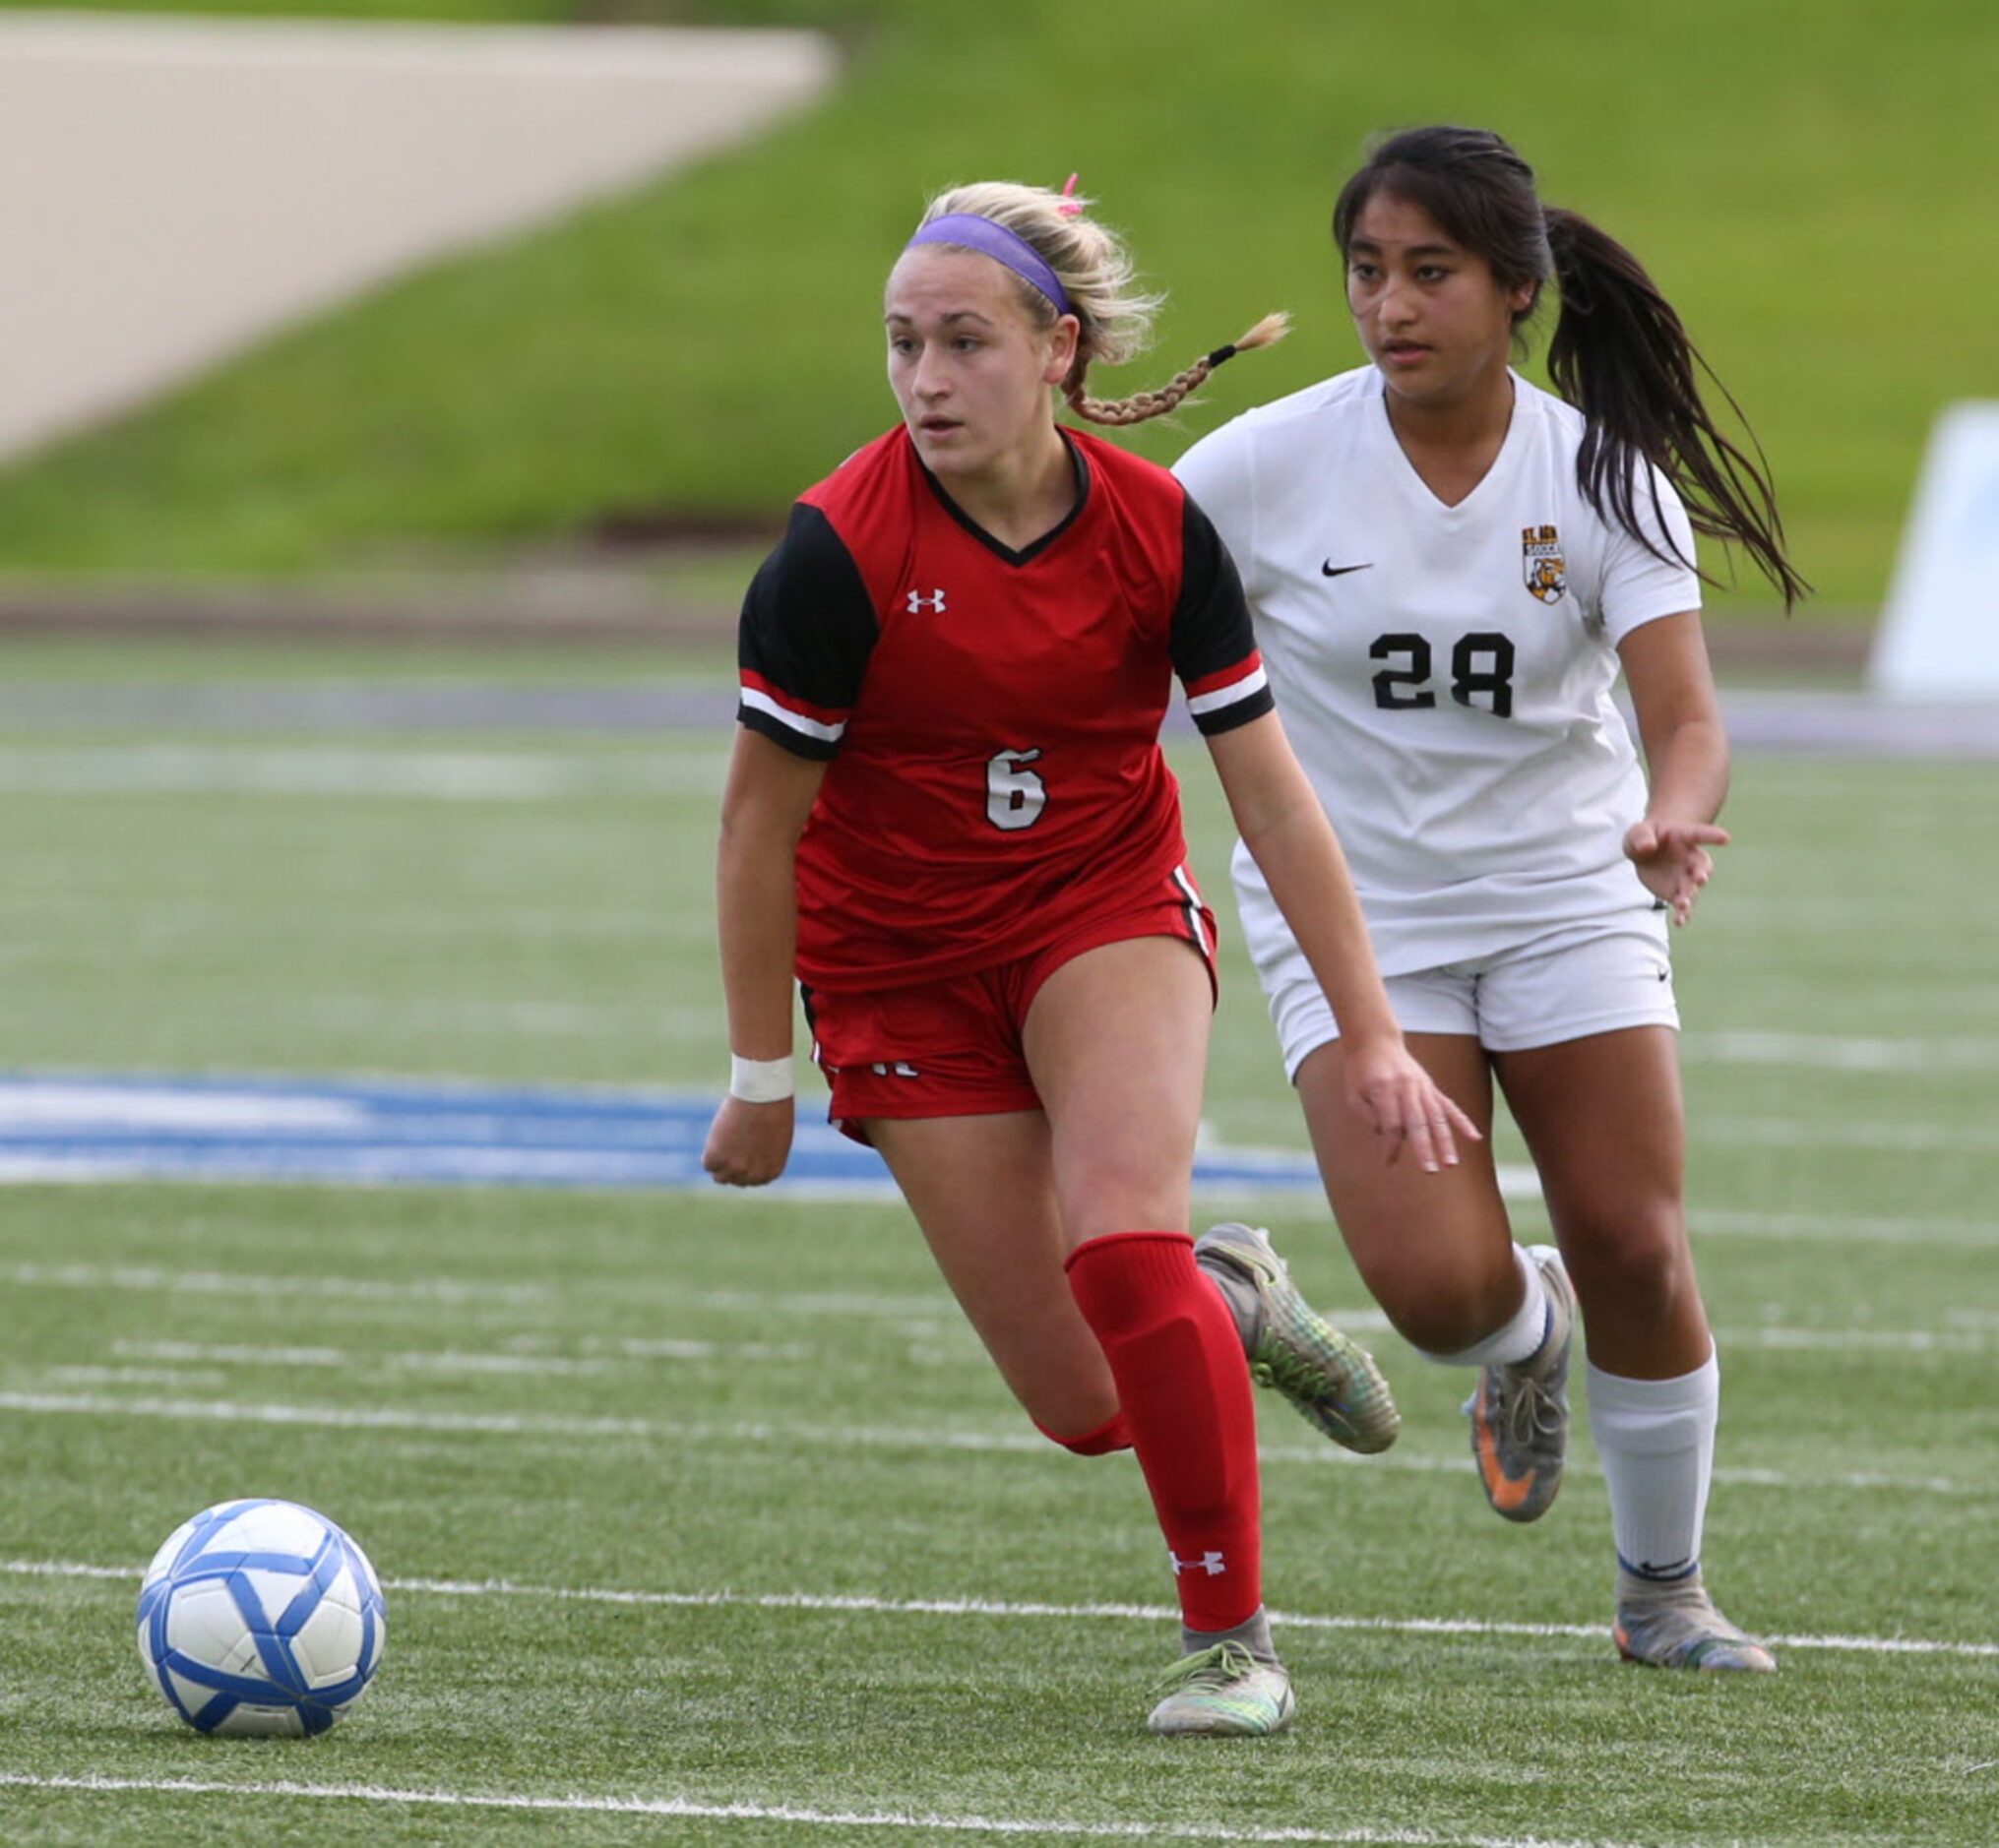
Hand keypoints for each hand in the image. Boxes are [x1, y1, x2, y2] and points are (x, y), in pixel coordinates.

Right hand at [702, 1094, 794, 1186]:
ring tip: (725, 1141)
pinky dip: (710, 1151)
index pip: (753, 1180)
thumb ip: (763, 1155)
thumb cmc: (772, 1108)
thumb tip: (749, 1162)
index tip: (742, 1152)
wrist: (762, 1094)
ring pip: (719, 1177)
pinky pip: (708, 1164)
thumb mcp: (775, 1138)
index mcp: (771, 1171)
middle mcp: (753, 1175)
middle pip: (736, 1180)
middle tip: (732, 1144)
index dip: (746, 1166)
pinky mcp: (717, 1158)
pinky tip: (719, 1135)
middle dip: (733, 1165)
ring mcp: (734, 1168)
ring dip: (720, 1162)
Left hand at [1343, 1038, 1482, 1173]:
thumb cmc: (1360, 1071)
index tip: (1389, 1164)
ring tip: (1451, 1163)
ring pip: (1436, 1117)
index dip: (1391, 1146)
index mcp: (1384, 1090)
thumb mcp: (1354, 1094)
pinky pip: (1449, 1106)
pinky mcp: (1431, 1087)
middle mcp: (1406, 1088)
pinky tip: (1475, 1138)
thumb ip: (1368, 1115)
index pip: (1391, 1124)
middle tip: (1429, 1171)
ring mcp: (1422, 1087)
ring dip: (1445, 1141)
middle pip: (1417, 1122)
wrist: (1376, 1041)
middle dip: (1424, 1148)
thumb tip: (1386, 1136)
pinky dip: (1463, 1122)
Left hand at [1625, 816, 1728, 926]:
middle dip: (1702, 873)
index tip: (1726, 838)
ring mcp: (1685, 877)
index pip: (1700, 835)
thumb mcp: (1638, 832)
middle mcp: (1690, 859)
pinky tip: (1679, 922)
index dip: (1713, 836)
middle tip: (1701, 878)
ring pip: (1693, 889)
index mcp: (1683, 837)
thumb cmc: (1644, 837)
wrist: (1644, 852)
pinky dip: (1682, 914)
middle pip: (1701, 866)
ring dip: (1690, 896)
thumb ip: (1642, 837)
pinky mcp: (1677, 893)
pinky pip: (1683, 905)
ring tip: (1683, 904)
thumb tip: (1647, 847)